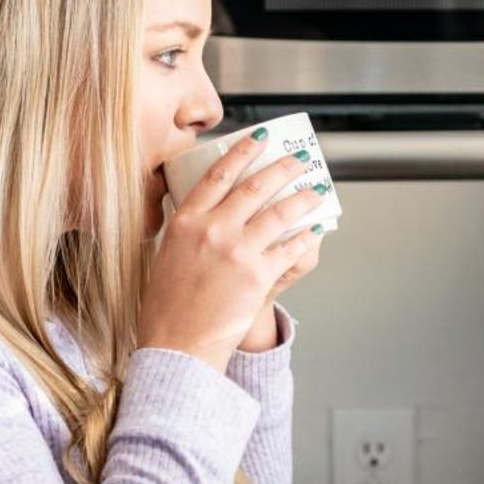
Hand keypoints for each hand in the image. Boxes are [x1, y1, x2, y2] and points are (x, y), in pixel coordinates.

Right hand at [137, 135, 324, 372]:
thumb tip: (208, 211)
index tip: (260, 138)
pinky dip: (306, 237)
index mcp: (185, 221)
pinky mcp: (258, 275)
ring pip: (280, 213)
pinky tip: (315, 229)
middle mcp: (212, 230)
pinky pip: (290, 249)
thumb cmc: (167, 304)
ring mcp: (238, 252)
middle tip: (299, 160)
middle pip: (255, 186)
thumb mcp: (166, 254)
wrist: (177, 344)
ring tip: (316, 190)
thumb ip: (188, 229)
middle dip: (283, 168)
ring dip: (303, 197)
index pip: (219, 174)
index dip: (243, 152)